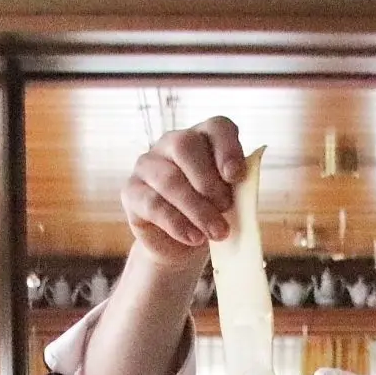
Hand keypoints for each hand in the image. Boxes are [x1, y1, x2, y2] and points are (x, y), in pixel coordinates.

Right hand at [122, 117, 246, 266]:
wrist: (179, 247)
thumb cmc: (209, 217)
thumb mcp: (229, 203)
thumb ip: (237, 192)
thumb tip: (244, 194)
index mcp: (202, 139)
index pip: (217, 127)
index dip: (227, 148)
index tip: (236, 176)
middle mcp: (171, 144)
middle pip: (185, 146)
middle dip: (209, 182)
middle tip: (226, 209)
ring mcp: (147, 165)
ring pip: (169, 180)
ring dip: (197, 209)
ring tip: (217, 233)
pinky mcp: (131, 192)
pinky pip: (153, 205)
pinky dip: (177, 224)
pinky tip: (194, 238)